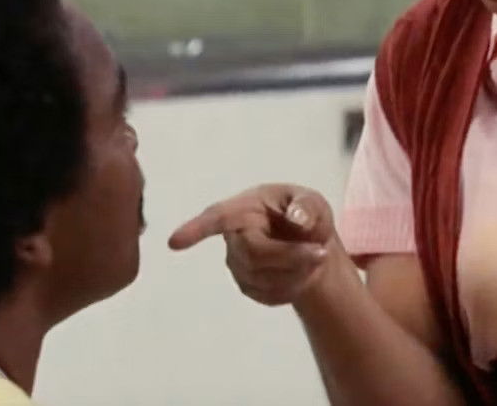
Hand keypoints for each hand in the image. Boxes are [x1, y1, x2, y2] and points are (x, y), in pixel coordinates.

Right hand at [169, 184, 336, 306]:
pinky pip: (268, 294)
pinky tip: (304, 273)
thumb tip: (297, 218)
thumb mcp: (314, 203)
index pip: (218, 218)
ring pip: (262, 277)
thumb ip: (308, 207)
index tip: (174, 243)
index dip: (196, 230)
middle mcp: (234, 235)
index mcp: (246, 207)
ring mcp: (237, 264)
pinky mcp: (247, 286)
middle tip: (322, 253)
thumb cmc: (306, 215)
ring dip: (297, 272)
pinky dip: (294, 286)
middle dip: (289, 256)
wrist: (311, 245)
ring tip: (317, 258)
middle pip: (252, 254)